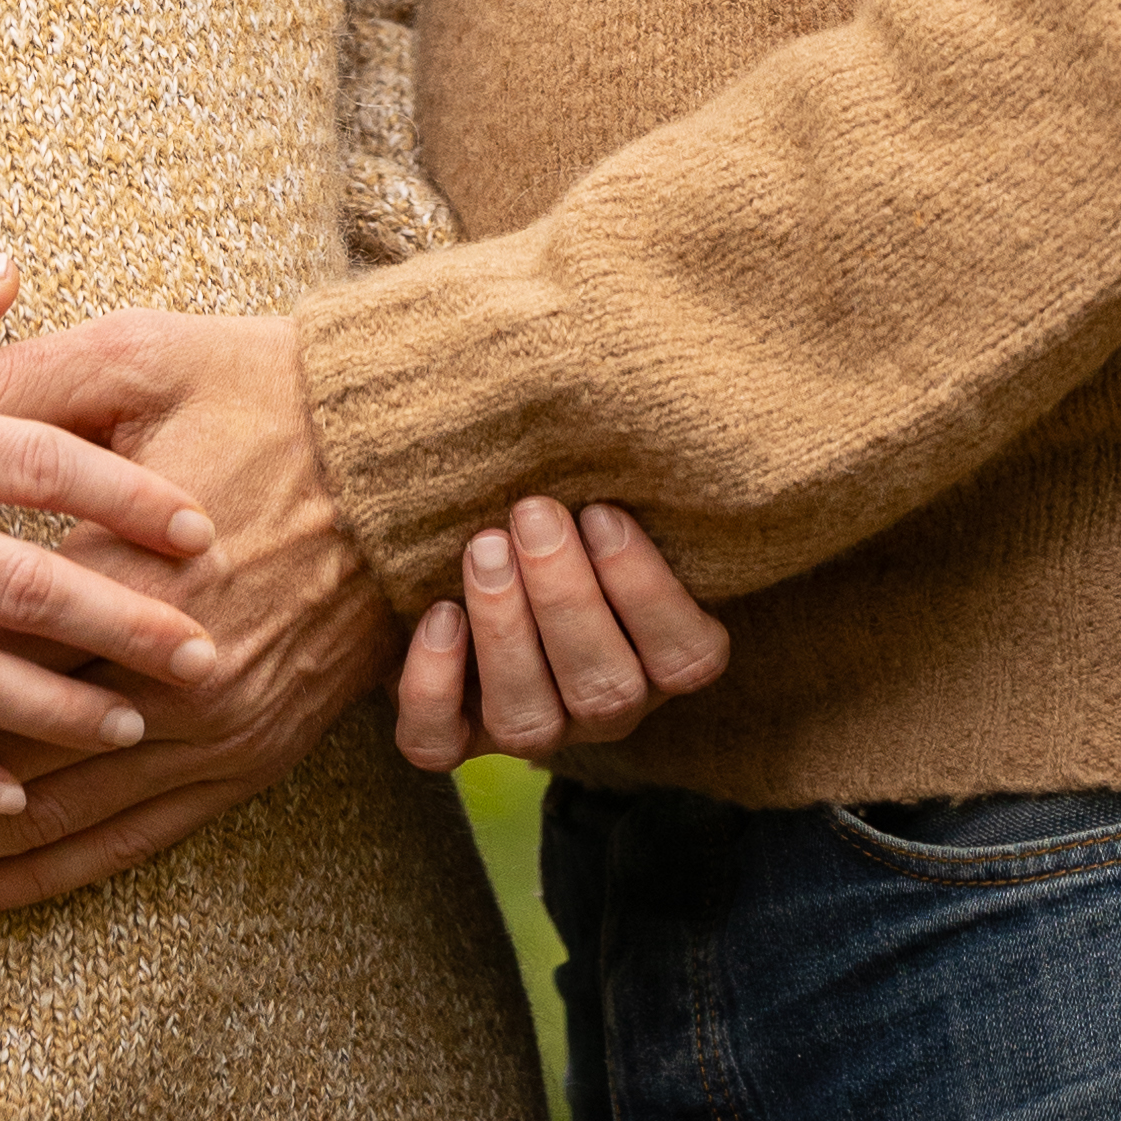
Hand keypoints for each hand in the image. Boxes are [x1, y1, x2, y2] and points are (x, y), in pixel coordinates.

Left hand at [0, 305, 394, 916]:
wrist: (413, 454)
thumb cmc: (265, 385)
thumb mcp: (127, 360)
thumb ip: (1, 398)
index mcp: (111, 575)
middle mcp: (153, 680)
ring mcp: (203, 735)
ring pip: (34, 816)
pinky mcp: (243, 762)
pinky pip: (124, 841)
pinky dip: (34, 875)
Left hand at [390, 499, 728, 770]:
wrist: (453, 543)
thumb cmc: (546, 506)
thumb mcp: (595, 494)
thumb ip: (615, 475)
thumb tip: (629, 378)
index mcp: (658, 657)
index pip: (688, 657)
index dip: (649, 592)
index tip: (603, 512)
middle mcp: (602, 705)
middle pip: (607, 690)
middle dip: (568, 598)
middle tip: (533, 512)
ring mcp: (527, 728)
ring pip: (529, 722)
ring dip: (506, 630)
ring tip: (483, 547)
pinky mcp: (450, 736)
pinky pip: (438, 742)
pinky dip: (433, 682)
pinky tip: (435, 614)